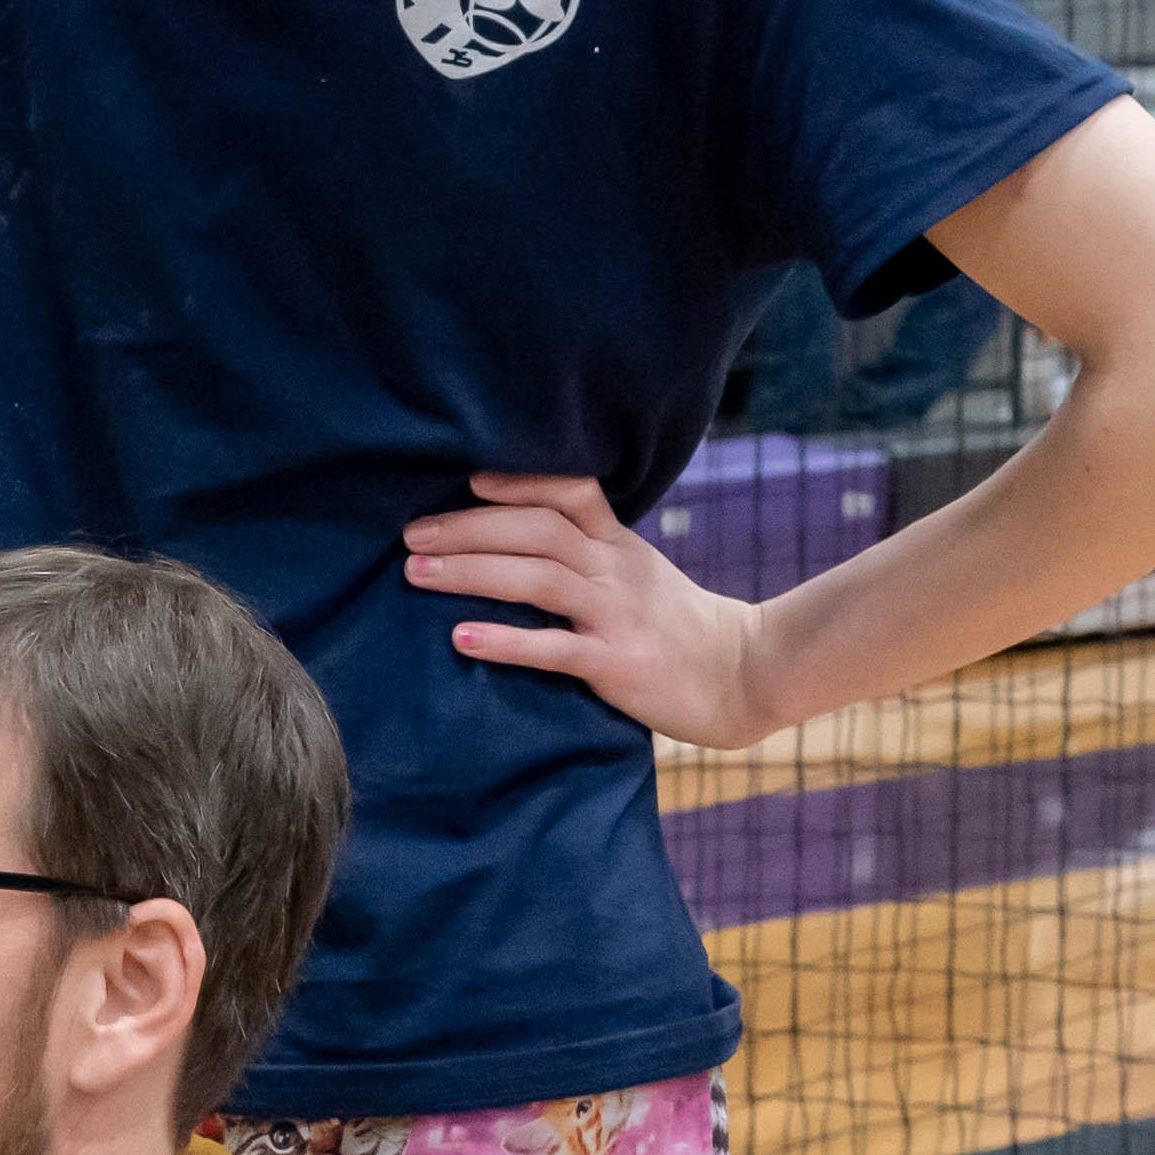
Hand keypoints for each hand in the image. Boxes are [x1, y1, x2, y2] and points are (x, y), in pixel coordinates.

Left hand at [404, 468, 796, 751]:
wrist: (743, 675)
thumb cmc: (678, 626)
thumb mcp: (638, 573)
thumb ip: (589, 552)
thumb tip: (517, 539)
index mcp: (619, 544)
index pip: (570, 492)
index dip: (519, 480)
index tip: (469, 479)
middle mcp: (616, 569)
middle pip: (538, 531)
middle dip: (469, 527)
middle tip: (411, 534)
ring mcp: (617, 615)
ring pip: (539, 579)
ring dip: (472, 571)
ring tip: (416, 571)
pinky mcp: (617, 663)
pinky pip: (554, 648)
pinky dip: (506, 640)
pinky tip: (462, 637)